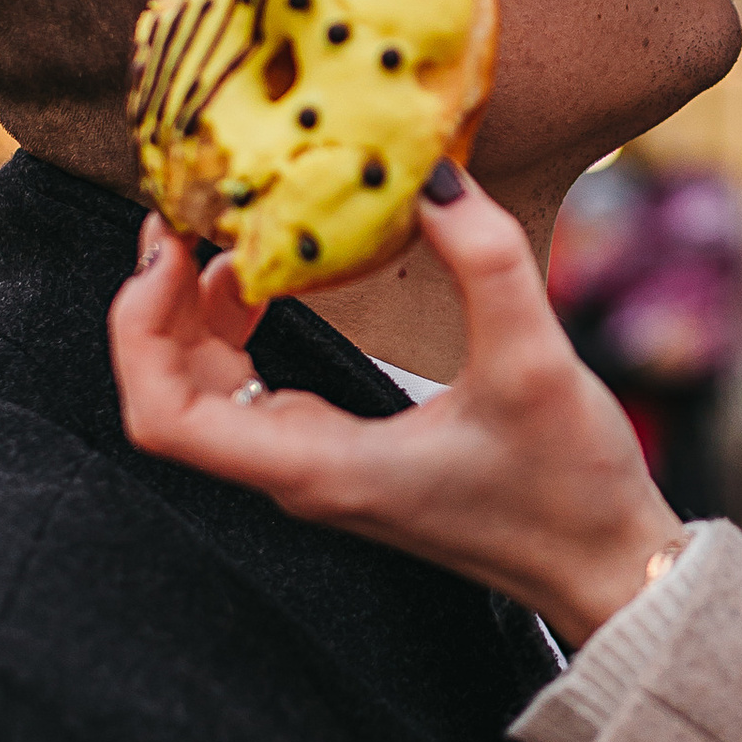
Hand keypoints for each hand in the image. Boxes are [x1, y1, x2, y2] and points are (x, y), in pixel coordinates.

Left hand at [106, 178, 685, 642]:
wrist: (603, 567)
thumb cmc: (568, 489)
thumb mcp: (535, 362)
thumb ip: (485, 260)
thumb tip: (431, 175)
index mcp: (317, 466)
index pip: (164, 416)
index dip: (138, 329)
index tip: (169, 249)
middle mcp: (298, 474)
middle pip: (170, 397)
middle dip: (158, 305)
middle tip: (186, 217)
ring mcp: (315, 468)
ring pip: (207, 394)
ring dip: (195, 315)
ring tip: (226, 234)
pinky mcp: (341, 457)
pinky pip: (253, 393)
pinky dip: (240, 333)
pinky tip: (273, 278)